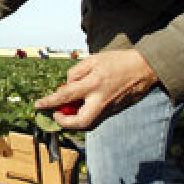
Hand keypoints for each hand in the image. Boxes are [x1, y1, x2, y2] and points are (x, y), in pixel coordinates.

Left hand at [33, 49, 158, 130]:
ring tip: (68, 109)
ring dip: (74, 121)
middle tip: (57, 114)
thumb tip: (66, 87)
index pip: (65, 96)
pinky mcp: (115, 112)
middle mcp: (101, 100)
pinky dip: (85, 116)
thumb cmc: (118, 61)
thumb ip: (76, 73)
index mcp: (93, 84)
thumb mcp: (93, 60)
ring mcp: (109, 108)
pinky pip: (96, 119)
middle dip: (64, 123)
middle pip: (79, 122)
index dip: (49, 102)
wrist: (145, 69)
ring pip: (88, 124)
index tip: (38, 106)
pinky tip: (82, 106)